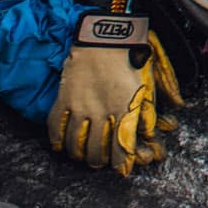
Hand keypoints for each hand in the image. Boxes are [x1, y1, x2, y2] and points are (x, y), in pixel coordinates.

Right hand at [48, 14, 184, 176]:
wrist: (104, 37)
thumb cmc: (128, 58)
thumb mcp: (145, 84)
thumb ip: (148, 111)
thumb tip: (151, 132)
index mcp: (123, 108)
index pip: (121, 146)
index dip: (121, 162)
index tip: (121, 170)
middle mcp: (100, 111)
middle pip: (97, 149)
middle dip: (100, 161)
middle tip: (101, 164)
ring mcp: (79, 105)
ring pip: (75, 142)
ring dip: (79, 154)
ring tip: (83, 158)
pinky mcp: (64, 98)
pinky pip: (55, 125)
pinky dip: (57, 140)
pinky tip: (60, 147)